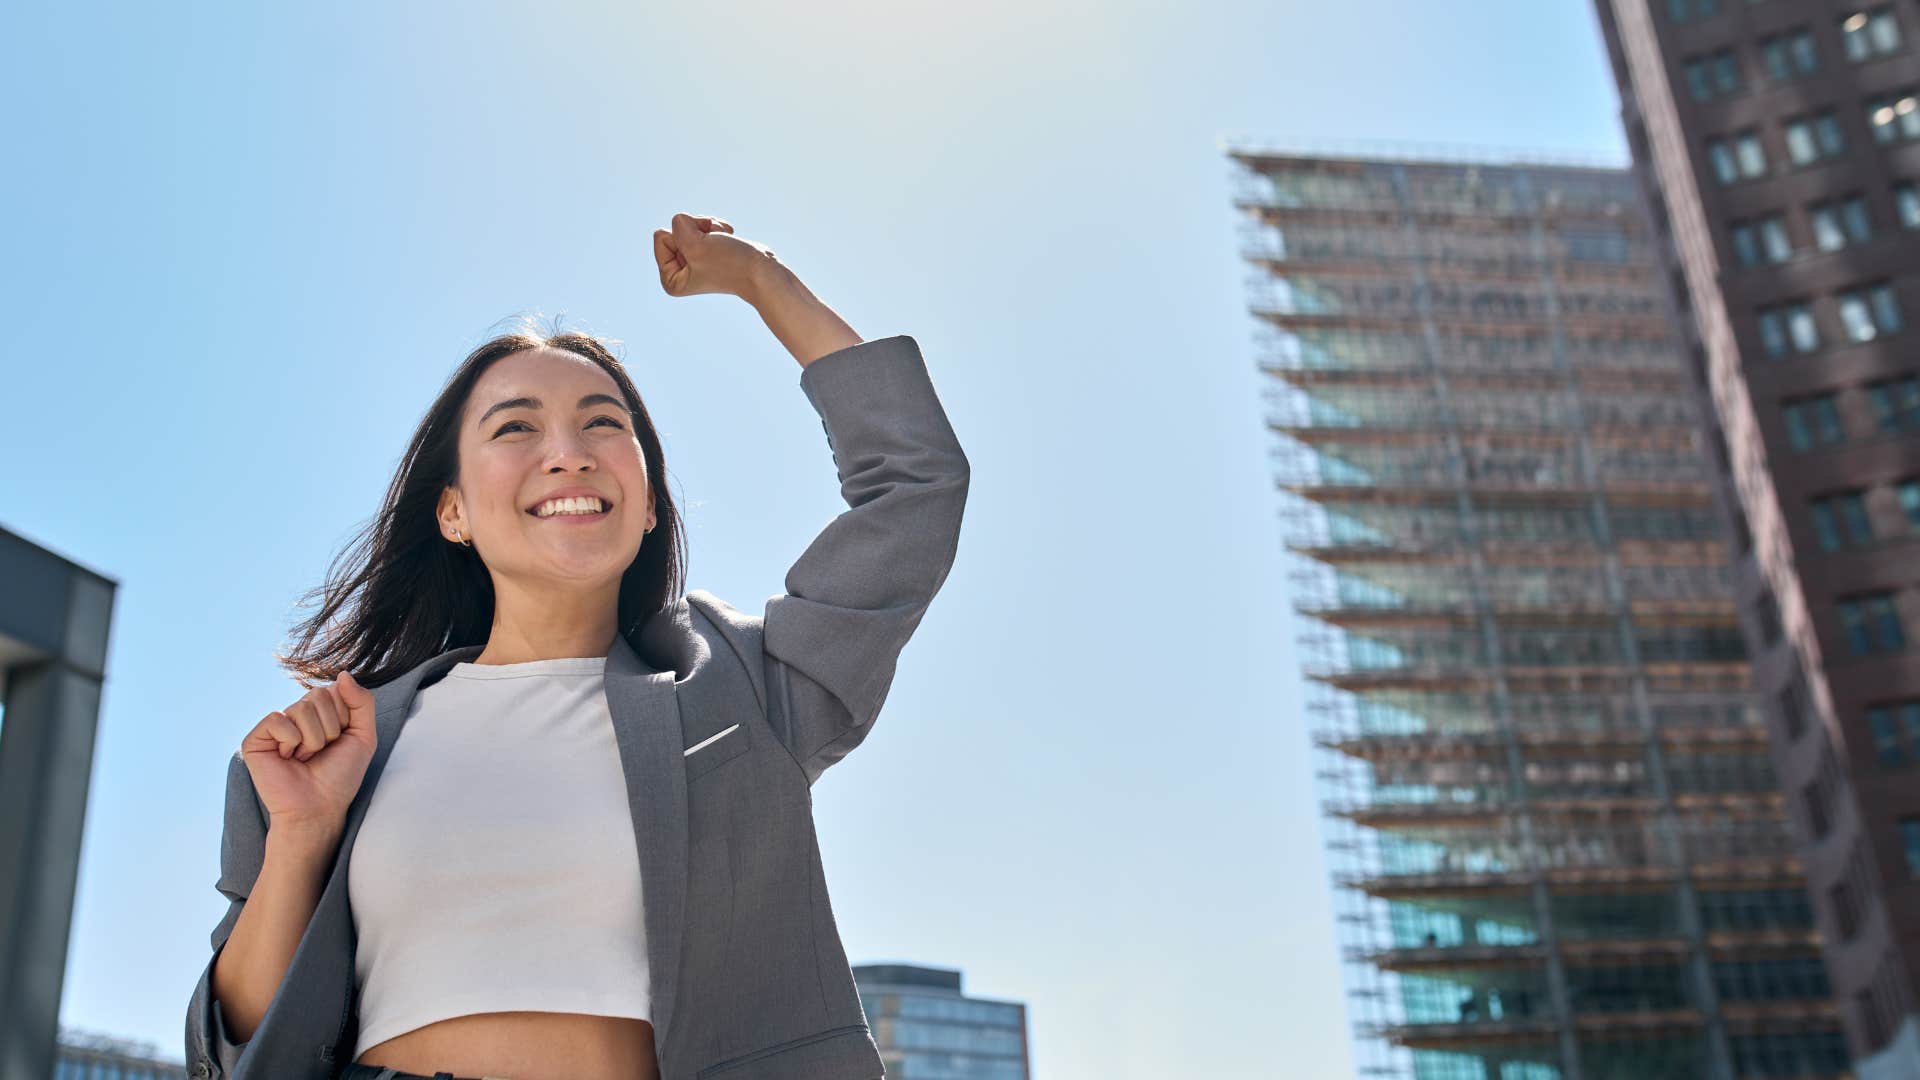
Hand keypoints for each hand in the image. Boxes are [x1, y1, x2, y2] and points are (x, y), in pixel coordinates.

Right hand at [240, 669, 377, 834]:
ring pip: (301, 708)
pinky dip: (291, 741)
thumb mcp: (364, 736)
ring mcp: (275, 725)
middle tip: (320, 753)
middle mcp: (296, 715)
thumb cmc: (340, 775)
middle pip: (318, 695)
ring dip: (313, 739)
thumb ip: (361, 702)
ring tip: (305, 758)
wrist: (319, 807)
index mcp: (320, 712)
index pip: (336, 689)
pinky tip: (287, 758)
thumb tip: (343, 674)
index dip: (345, 717)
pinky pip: (278, 719)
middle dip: (329, 729)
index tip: (339, 741)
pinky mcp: (256, 738)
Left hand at [652, 212, 780, 299]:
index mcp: (670, 280)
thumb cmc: (730, 263)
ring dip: (709, 227)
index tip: (703, 251)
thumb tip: (682, 221)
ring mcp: (696, 260)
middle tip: (714, 245)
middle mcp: (680, 272)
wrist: (762, 270)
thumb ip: (678, 225)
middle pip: (675, 229)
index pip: (660, 237)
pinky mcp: (710, 250)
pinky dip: (718, 228)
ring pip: (691, 224)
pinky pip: (703, 225)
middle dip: (697, 230)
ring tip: (722, 242)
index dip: (684, 237)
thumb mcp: (694, 243)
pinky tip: (728, 239)